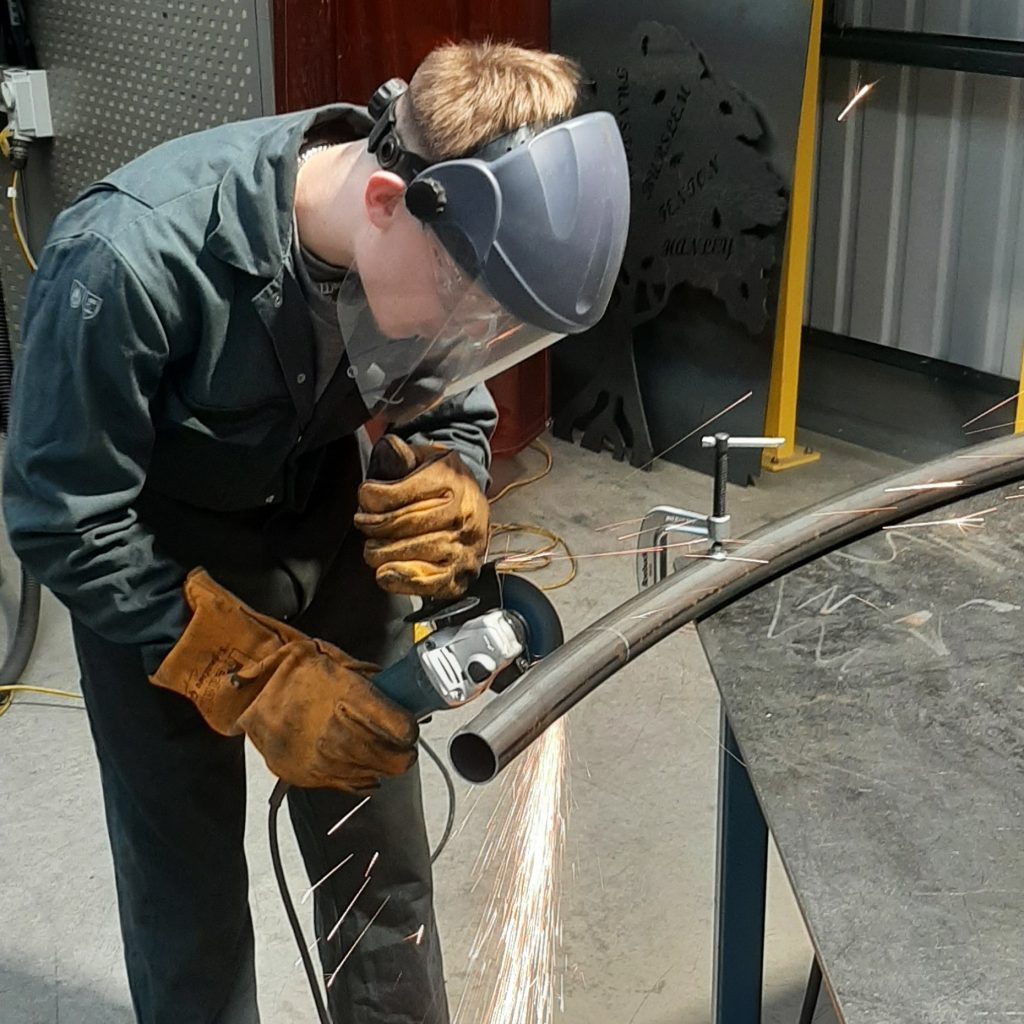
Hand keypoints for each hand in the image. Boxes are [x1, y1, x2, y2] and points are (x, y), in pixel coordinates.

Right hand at [235, 639, 417, 792]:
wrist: (248, 693)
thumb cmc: (292, 673)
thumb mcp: (336, 661)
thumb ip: (369, 680)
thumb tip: (396, 690)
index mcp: (348, 698)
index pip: (401, 728)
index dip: (410, 729)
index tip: (409, 727)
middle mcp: (337, 733)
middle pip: (393, 759)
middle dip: (403, 752)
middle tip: (402, 744)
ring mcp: (322, 760)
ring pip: (373, 775)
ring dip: (381, 764)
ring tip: (377, 749)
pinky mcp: (308, 777)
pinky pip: (348, 784)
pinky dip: (358, 774)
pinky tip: (357, 760)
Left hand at [354, 435, 489, 599]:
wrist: (472, 501)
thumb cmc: (440, 480)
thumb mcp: (424, 457)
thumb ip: (403, 455)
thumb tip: (390, 446)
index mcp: (452, 481)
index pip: (402, 494)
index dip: (374, 498)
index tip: (365, 497)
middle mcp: (464, 513)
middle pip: (407, 524)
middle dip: (376, 527)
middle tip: (364, 526)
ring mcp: (468, 545)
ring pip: (419, 552)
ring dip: (386, 553)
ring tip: (372, 550)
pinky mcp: (465, 571)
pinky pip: (435, 582)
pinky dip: (407, 581)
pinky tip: (386, 574)